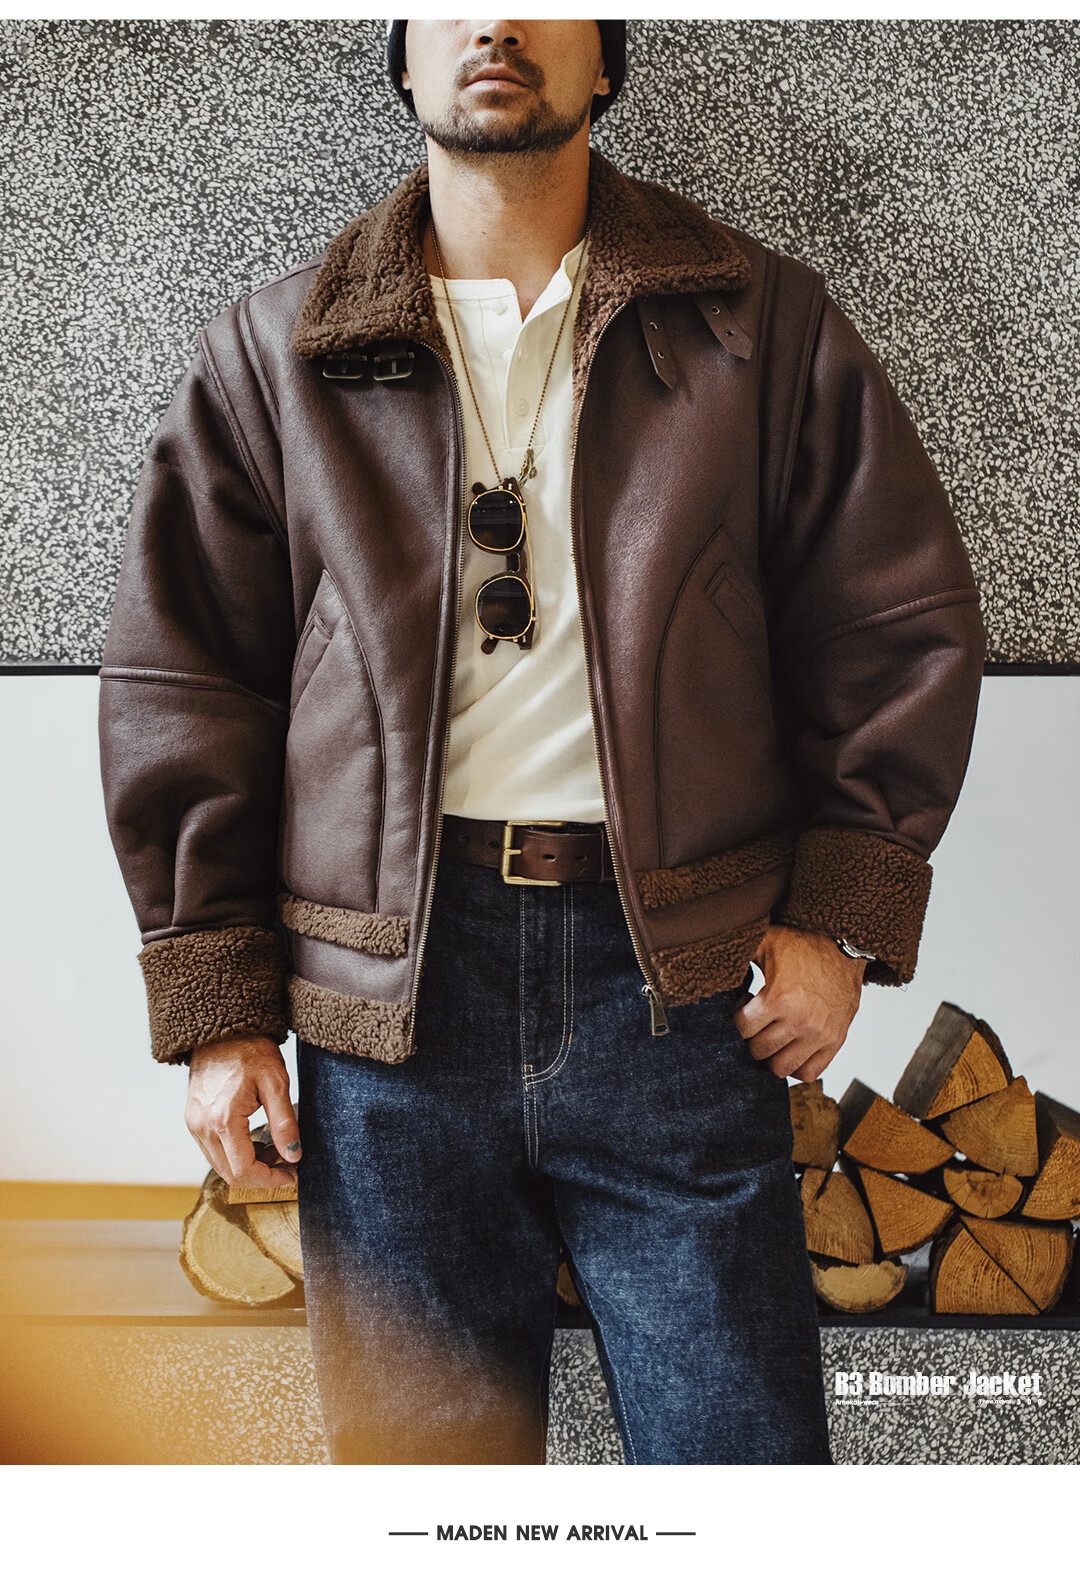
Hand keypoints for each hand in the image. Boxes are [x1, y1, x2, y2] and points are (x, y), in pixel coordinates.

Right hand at [185, 1034, 300, 1189]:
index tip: (293, 1175)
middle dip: (261, 1176)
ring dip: (249, 1166)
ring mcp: (194, 1124)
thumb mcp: (277, 1083)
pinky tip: (256, 1140)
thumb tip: (293, 1156)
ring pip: (220, 1165)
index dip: (270, 1180)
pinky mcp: (193, 1120)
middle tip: (287, 1163)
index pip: (243, 1171)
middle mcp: (202, 1127)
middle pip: (230, 1174)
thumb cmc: (251, 1050)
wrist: (223, 1030)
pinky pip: (213, 1151)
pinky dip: (236, 1154)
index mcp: (223, 1120)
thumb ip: (284, 1123)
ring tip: (275, 1148)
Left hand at [732, 924, 864, 1081]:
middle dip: (753, 1035)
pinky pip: (810, 1072)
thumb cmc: (803, 942)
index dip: (738, 1017)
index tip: (746, 1005)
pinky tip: (791, 1046)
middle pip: (760, 1051)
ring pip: (782, 1067)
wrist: (843, 944)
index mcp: (779, 998)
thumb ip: (739, 954)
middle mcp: (801, 1021)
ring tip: (774, 1033)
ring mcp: (820, 1034)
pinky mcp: (836, 1040)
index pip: (742, 1029)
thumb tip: (709, 960)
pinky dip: (797, 1065)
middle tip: (759, 1019)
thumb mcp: (765, 941)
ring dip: (772, 1053)